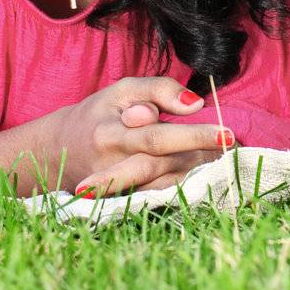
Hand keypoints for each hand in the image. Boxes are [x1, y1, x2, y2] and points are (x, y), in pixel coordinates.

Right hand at [46, 77, 232, 194]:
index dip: (191, 133)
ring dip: (197, 168)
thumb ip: (158, 90)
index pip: (155, 135)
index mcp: (111, 133)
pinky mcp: (124, 200)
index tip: (224, 130)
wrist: (57, 151)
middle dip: (199, 152)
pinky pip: (161, 193)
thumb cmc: (98, 114)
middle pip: (162, 161)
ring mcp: (119, 187)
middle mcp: (113, 164)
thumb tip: (195, 103)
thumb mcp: (121, 90)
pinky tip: (204, 168)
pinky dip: (185, 181)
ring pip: (164, 180)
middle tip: (231, 144)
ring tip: (224, 154)